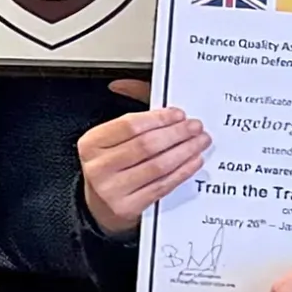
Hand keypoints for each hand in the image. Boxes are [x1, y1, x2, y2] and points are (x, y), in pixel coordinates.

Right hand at [72, 90, 201, 236]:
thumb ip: (127, 112)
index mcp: (91, 144)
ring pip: (158, 166)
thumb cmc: (110, 167)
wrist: (100, 207)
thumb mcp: (111, 139)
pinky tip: (193, 161)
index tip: (178, 114)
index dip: (158, 118)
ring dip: (185, 151)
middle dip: (177, 133)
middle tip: (195, 126)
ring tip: (199, 141)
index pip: (129, 125)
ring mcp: (113, 190)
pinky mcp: (129, 208)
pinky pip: (163, 186)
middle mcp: (98, 167)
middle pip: (146, 145)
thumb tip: (124, 83)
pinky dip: (183, 171)